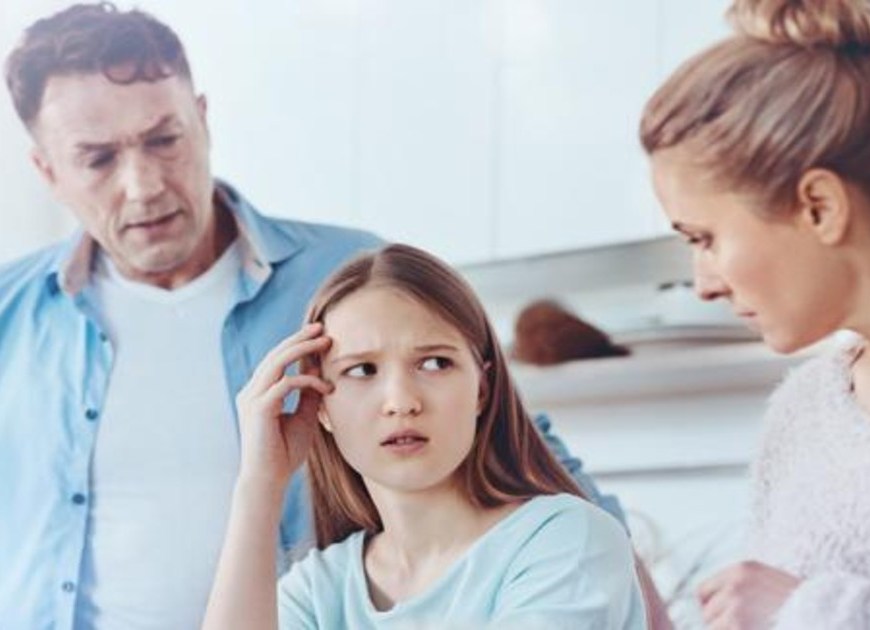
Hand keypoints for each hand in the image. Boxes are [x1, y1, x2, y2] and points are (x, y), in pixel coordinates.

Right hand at [234, 322, 332, 488]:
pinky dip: (306, 381)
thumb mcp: (303, 418)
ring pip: (277, 363)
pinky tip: (325, 387)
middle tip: (321, 327)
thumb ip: (308, 396)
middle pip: (275, 355)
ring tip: (325, 341)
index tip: (320, 336)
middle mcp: (251, 392)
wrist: (268, 480)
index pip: (277, 360)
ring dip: (303, 350)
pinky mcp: (259, 409)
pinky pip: (284, 384)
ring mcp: (252, 399)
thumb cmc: (285, 453)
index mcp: (258, 393)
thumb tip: (318, 373)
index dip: (297, 346)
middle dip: (300, 339)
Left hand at [698, 561, 799, 629]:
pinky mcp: (738, 623)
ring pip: (713, 627)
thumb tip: (707, 607)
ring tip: (752, 627)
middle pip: (707, 612)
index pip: (703, 590)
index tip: (720, 620)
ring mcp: (737, 604)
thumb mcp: (769, 583)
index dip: (710, 608)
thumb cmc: (800, 606)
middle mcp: (735, 583)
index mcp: (742, 570)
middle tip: (742, 627)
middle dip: (719, 625)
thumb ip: (741, 588)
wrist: (825, 614)